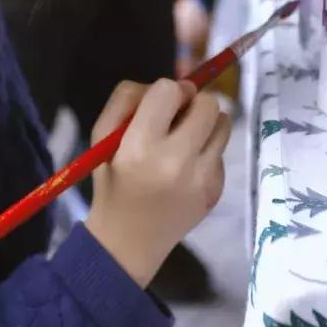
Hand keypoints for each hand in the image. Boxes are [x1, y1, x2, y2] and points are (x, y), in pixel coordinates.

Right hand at [85, 78, 230, 287]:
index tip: (162, 104)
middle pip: (208, 103)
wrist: (129, 241)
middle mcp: (175, 162)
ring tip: (185, 140)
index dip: (167, 91)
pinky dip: (207, 152)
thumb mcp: (102, 136)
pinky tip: (187, 169)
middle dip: (193, 103)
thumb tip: (177, 85)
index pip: (169, 90)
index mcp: (139, 147)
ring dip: (206, 124)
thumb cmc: (113, 181)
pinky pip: (222, 152)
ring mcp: (201, 179)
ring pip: (224, 124)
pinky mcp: (216, 190)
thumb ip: (128, 99)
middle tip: (178, 118)